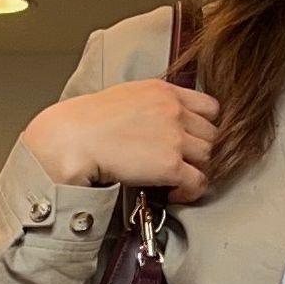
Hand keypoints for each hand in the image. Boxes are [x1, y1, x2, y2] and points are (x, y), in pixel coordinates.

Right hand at [23, 80, 219, 206]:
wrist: (73, 139)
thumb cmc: (87, 122)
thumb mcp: (126, 97)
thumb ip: (152, 105)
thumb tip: (159, 123)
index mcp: (163, 91)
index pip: (209, 107)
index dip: (205, 126)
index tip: (195, 139)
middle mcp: (174, 111)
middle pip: (212, 134)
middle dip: (200, 151)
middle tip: (185, 163)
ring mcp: (175, 137)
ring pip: (209, 157)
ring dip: (197, 170)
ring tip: (178, 179)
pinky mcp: (171, 165)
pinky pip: (199, 181)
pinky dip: (190, 191)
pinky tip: (174, 192)